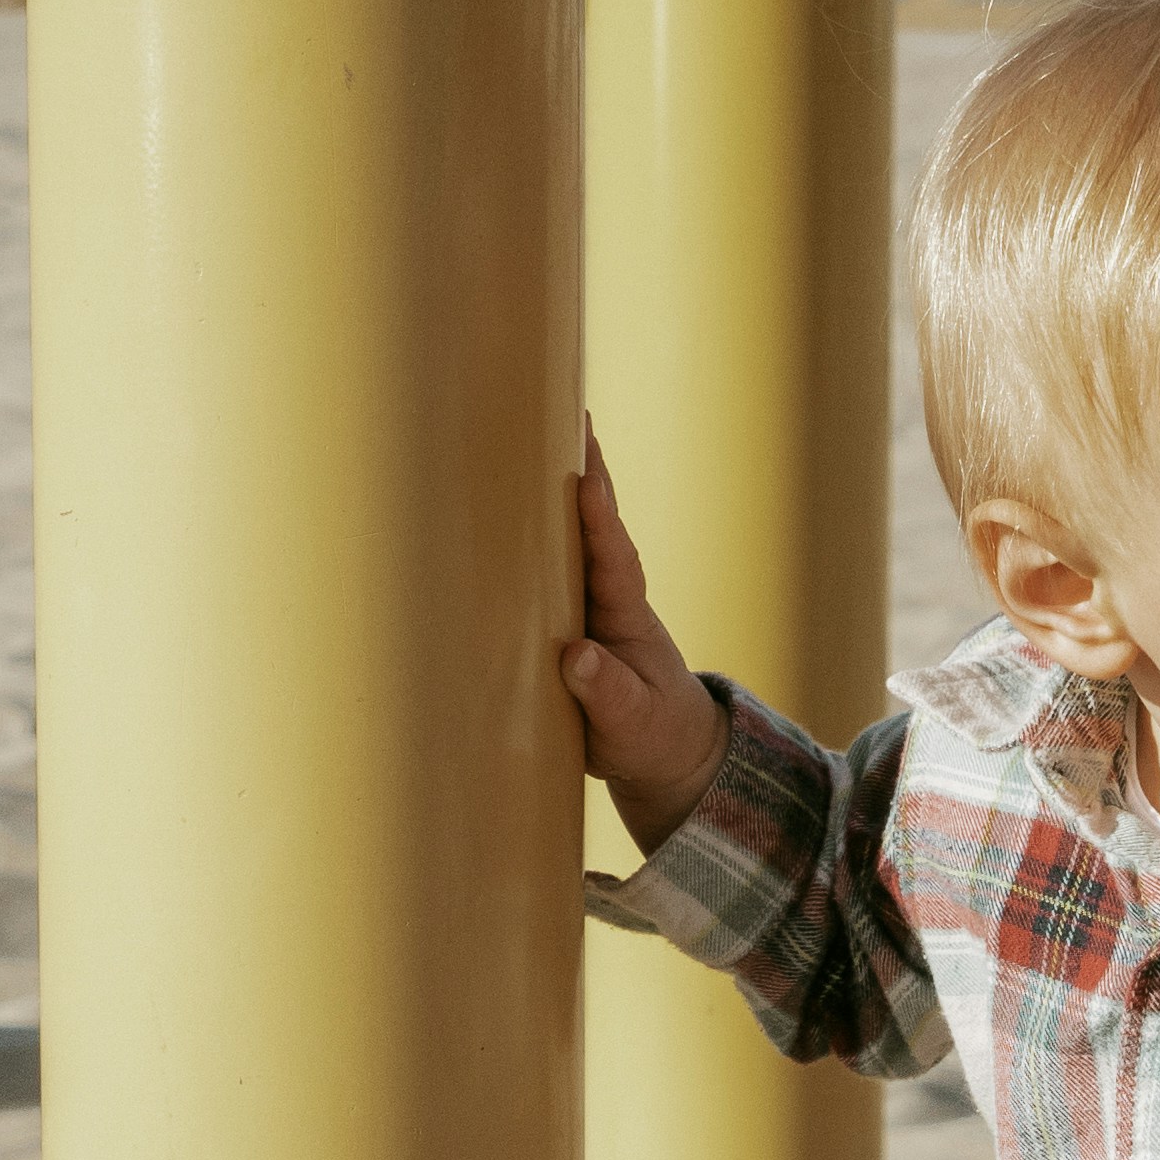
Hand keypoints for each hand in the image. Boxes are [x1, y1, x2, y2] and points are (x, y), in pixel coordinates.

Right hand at [560, 435, 730, 858]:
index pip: (615, 560)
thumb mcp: (633, 724)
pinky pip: (542, 562)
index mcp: (629, 616)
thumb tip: (577, 658)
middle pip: (593, 525)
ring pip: (566, 536)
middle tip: (566, 413)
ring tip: (532, 426)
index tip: (587, 480)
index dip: (601, 521)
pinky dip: (526, 527)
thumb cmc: (649, 733)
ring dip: (551, 487)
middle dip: (582, 472)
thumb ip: (609, 695)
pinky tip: (500, 490)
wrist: (658, 745)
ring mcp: (585, 600)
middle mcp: (608, 595)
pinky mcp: (562, 614)